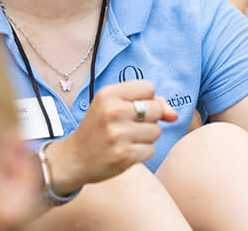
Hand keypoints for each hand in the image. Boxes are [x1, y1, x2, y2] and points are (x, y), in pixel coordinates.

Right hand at [48, 81, 177, 193]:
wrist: (73, 159)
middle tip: (128, 126)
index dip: (146, 99)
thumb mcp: (116, 106)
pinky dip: (142, 153)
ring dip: (146, 137)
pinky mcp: (123, 155)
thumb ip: (149, 102)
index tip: (130, 108)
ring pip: (156, 131)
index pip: (149, 88)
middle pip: (157, 109)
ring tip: (125, 139)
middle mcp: (112, 111)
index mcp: (108, 94)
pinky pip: (151, 150)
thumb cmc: (100, 128)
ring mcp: (117, 134)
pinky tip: (124, 152)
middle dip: (149, 119)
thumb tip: (174, 115)